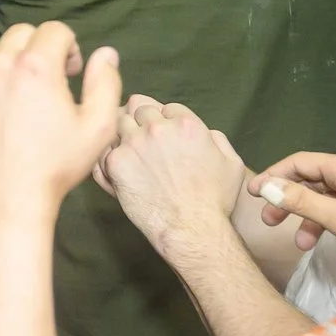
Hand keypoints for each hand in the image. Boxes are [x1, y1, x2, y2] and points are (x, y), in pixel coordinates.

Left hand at [0, 21, 121, 219]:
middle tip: (46, 83)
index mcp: (35, 65)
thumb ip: (105, 82)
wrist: (1, 199)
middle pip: (21, 34)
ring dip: (9, 68)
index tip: (70, 73)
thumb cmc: (54, 166)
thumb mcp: (97, 128)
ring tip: (18, 104)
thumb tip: (106, 53)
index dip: (69, 47)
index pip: (54, 30)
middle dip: (38, 49)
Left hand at [96, 97, 247, 255]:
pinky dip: (109, 153)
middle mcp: (158, 128)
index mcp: (186, 124)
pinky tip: (117, 165)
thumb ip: (216, 138)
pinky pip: (104, 147)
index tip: (164, 135)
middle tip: (143, 138)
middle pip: (140, 106)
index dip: (166, 120)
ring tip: (130, 150)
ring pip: (119, 121)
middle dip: (142, 119)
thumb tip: (204, 132)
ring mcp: (134, 143)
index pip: (166, 107)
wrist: (191, 229)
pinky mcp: (116, 162)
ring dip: (123, 132)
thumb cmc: (214, 200)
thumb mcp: (231, 163)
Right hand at [253, 151, 335, 263]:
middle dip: (287, 199)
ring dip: (307, 216)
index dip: (273, 175)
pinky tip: (323, 241)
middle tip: (268, 221)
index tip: (253, 193)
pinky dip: (326, 222)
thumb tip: (267, 186)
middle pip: (310, 179)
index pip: (299, 162)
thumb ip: (302, 202)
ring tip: (299, 244)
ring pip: (325, 197)